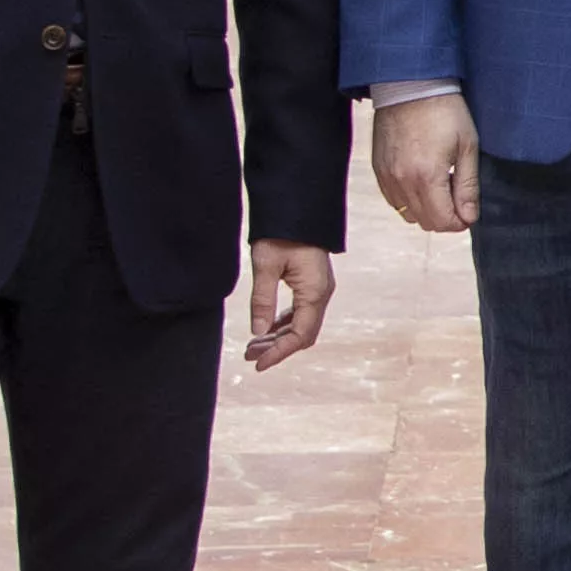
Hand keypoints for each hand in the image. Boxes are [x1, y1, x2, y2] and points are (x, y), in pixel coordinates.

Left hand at [243, 239, 335, 370]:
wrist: (297, 205)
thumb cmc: (281, 232)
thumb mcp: (265, 266)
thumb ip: (262, 300)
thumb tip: (257, 332)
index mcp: (314, 292)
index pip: (299, 335)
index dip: (279, 353)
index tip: (258, 364)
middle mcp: (321, 293)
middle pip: (302, 333)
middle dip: (277, 348)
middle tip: (249, 355)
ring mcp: (318, 288)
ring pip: (301, 324)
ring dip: (278, 337)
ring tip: (253, 346)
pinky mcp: (312, 283)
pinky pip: (301, 311)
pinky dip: (283, 323)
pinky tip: (266, 327)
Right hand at [371, 88, 477, 237]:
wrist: (410, 85)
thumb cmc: (444, 111)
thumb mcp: (467, 147)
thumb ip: (467, 187)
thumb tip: (469, 217)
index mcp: (427, 177)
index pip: (443, 221)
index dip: (460, 222)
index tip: (468, 212)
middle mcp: (402, 182)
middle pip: (425, 222)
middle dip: (445, 218)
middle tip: (457, 199)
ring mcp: (386, 177)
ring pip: (407, 215)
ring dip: (426, 210)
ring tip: (440, 187)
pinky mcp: (378, 169)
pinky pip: (393, 200)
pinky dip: (409, 199)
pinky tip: (421, 181)